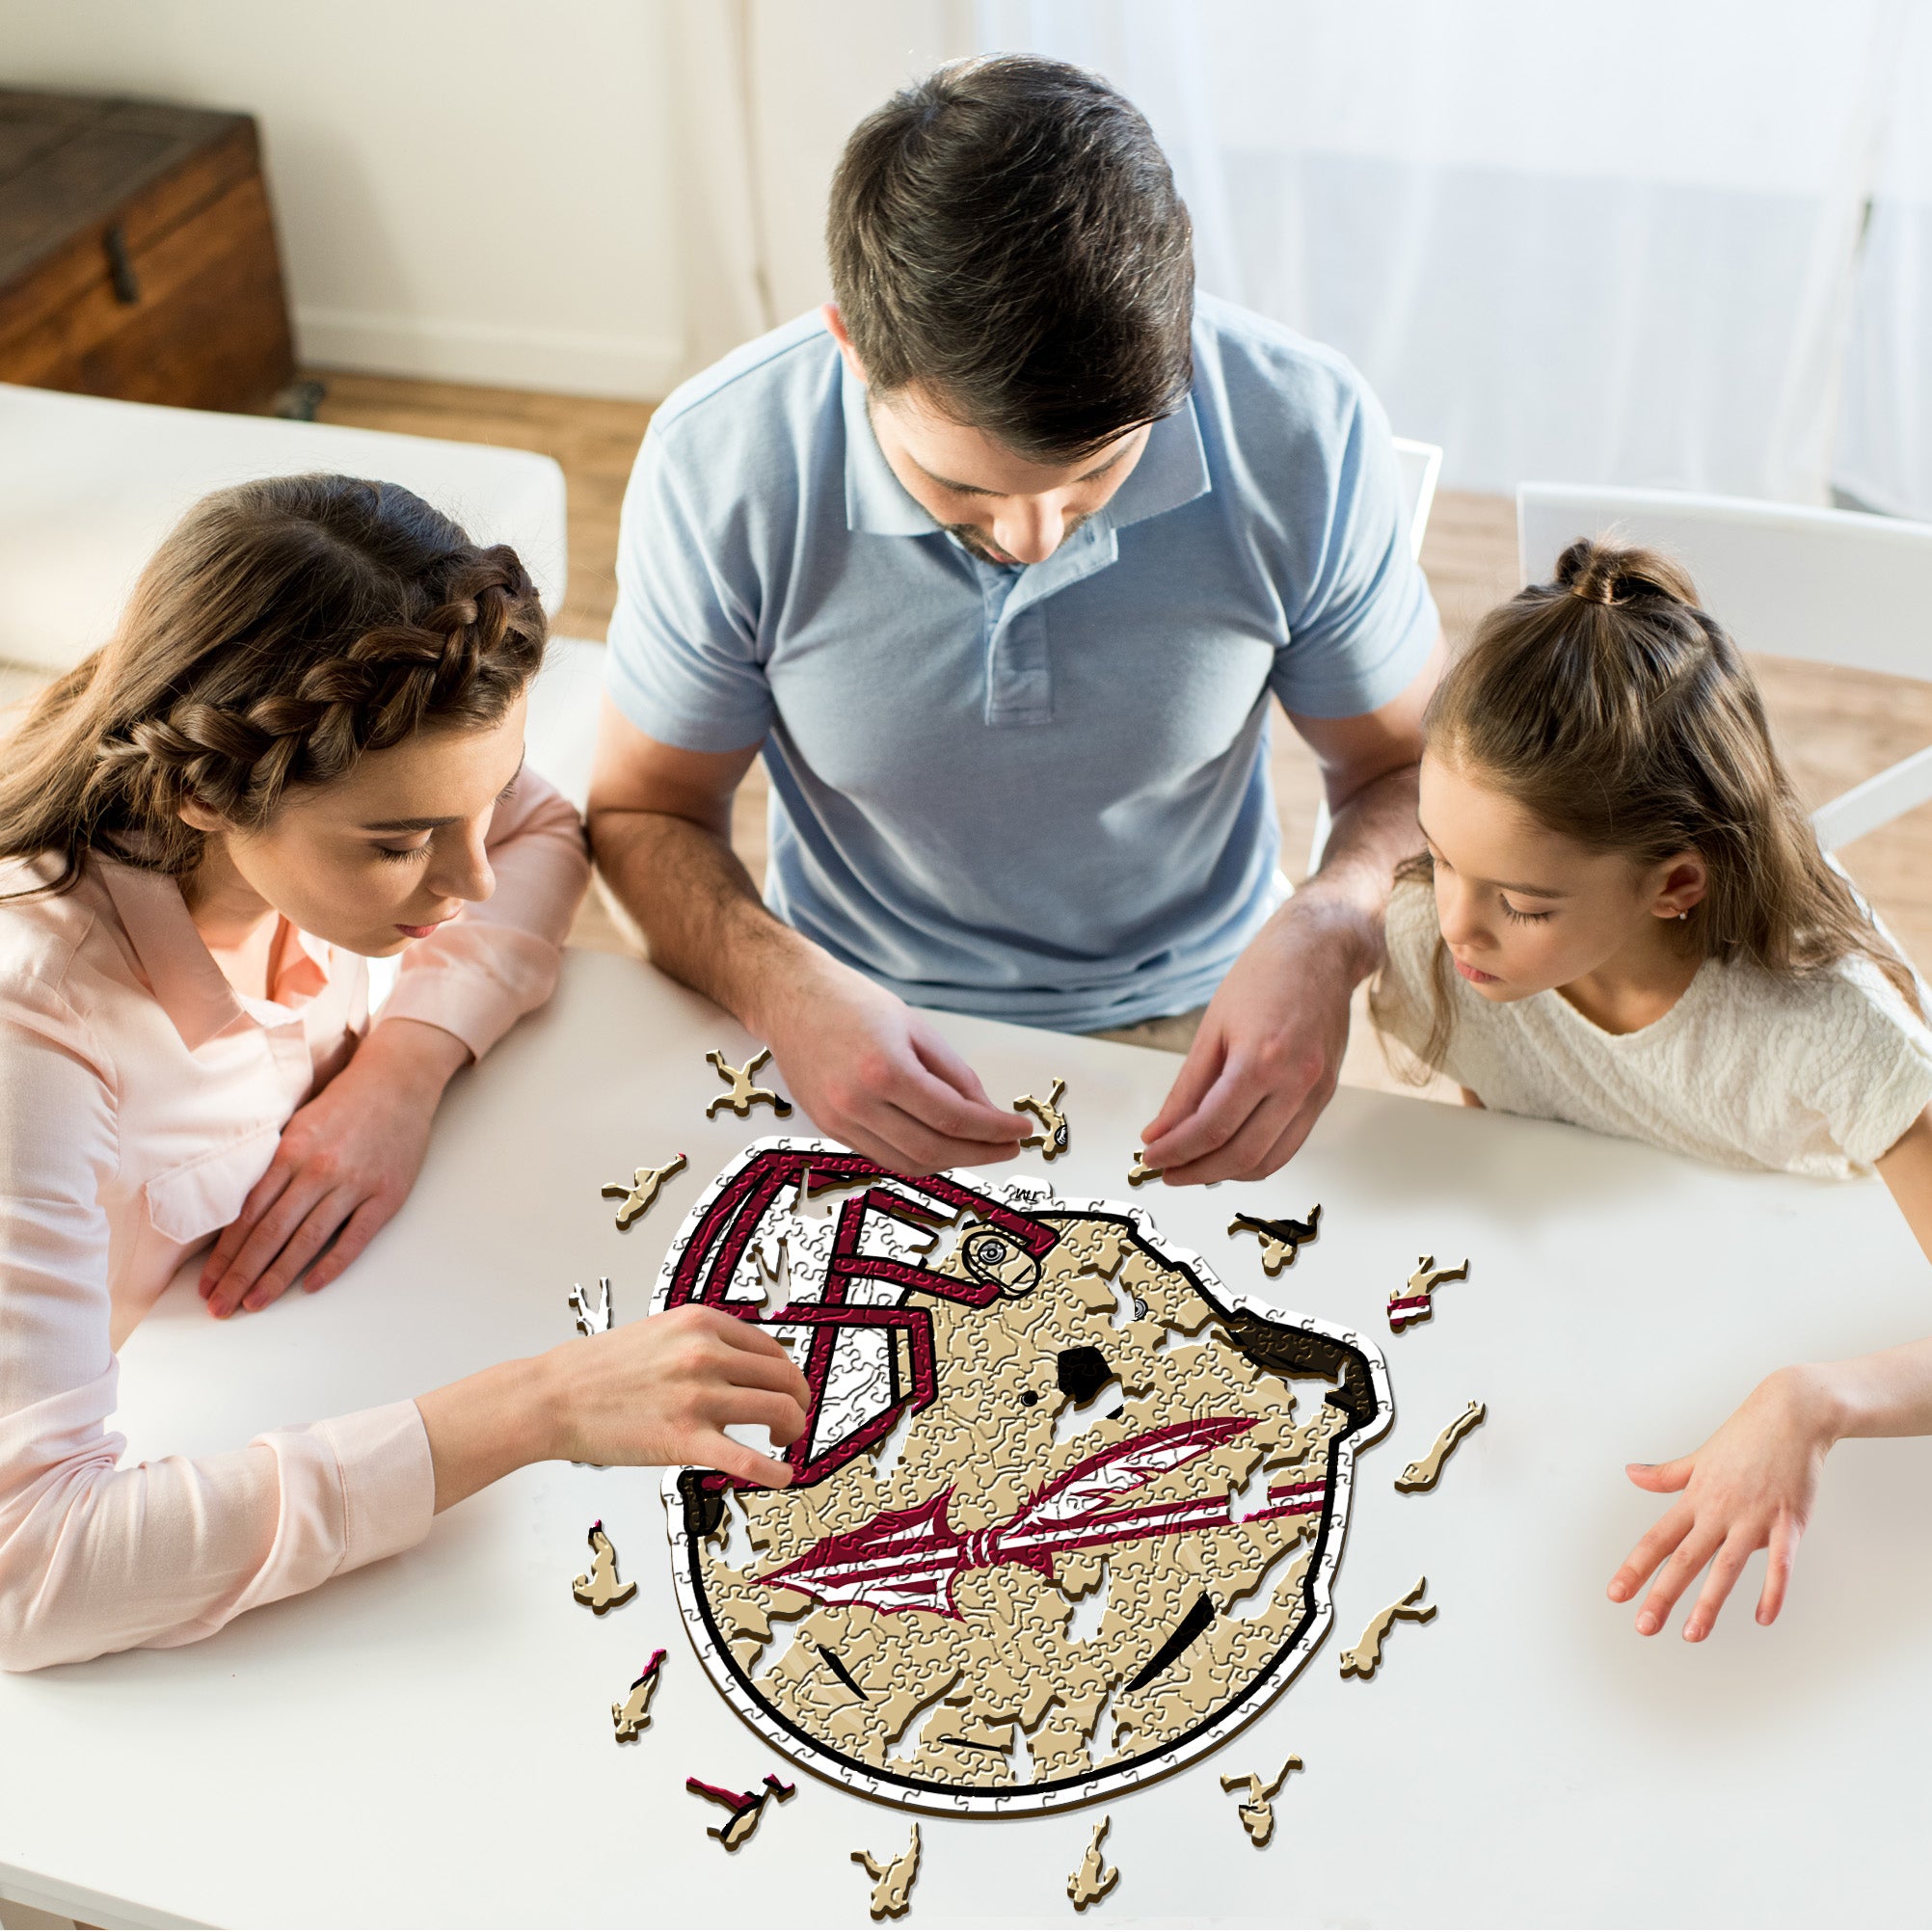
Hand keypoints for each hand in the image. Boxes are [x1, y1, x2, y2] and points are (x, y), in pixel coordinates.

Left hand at [200, 1018, 468, 1317]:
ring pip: (307, 1240)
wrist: (398, 1081)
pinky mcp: (386, 1195)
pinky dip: (331, 1264)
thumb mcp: (298, 1125)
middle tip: (220, 1307)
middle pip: (270, 1233)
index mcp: (290, 1152)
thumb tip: (239, 1213)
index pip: (248, 1214)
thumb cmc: (343, 1103)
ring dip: (276, 1277)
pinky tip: (310, 1286)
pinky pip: (354, 1237)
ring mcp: (354, 1184)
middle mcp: (318, 1170)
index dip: (225, 1253)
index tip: (208, 1283)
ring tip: (254, 1304)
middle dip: (240, 1275)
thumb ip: (273, 1165)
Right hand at [535, 1304, 810, 1487]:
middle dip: (798, 1401)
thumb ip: (703, 1342)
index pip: (771, 1348)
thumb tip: (745, 1365)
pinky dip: (776, 1472)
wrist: (551, 1396)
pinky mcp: (685, 1439)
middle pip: (785, 1377)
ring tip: (784, 1442)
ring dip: (793, 1429)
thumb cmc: (597, 1369)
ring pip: (780, 1410)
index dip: (786, 1374)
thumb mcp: (660, 1331)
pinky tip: (783, 1476)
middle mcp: (705, 1353)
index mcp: (701, 1322)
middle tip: (792, 1419)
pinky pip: (749, 1460)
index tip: (786, 1390)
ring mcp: (697, 1395)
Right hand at [757, 954, 1028, 1173]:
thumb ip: (955, 1075)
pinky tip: (941, 1145)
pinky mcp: (829, 1128)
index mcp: (885, 1070)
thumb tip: (986, 1113)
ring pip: (908, 1162)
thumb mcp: (916, 1028)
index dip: (994, 1131)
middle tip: (1008, 1147)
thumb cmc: (851, 1003)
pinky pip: (883, 1155)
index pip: (954, 1118)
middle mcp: (857, 1103)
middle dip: (980, 1153)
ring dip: (950, 1161)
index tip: (1021, 1132)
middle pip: (933, 1149)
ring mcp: (839, 1120)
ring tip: (979, 1148)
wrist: (790, 999)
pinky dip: (917, 1157)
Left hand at [1138, 893, 1368, 1184]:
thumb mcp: (1212, 1028)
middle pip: (1241, 1154)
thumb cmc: (1266, 975)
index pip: (1211, 1128)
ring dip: (1226, 1174)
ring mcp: (1316, 1092)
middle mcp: (1296, 1081)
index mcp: (1261, 1059)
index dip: (1176, 1152)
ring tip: (1194, 1167)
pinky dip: (1257, 1160)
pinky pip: (1290, 1145)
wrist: (1321, 950)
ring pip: (1269, 1161)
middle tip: (1166, 1171)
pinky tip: (1229, 1153)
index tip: (1151, 1158)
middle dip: (1197, 1171)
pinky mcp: (1325, 1095)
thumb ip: (1186, 1089)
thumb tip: (1160, 1132)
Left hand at [1608, 1366, 1839, 1640]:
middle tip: (1644, 1627)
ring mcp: (1754, 1517)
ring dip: (1709, 1602)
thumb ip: (1666, 1474)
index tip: (1616, 1594)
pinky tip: (1763, 1617)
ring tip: (1692, 1634)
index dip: (1635, 1568)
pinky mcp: (1789, 1521)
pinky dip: (1773, 1589)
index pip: (1658, 1539)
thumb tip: (1630, 1473)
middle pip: (1685, 1559)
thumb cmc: (1744, 1437)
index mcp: (1695, 1498)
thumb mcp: (1699, 1457)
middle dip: (1663, 1594)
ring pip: (1727, 1566)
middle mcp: (1718, 1510)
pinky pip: (1781, 1562)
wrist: (1792, 1414)